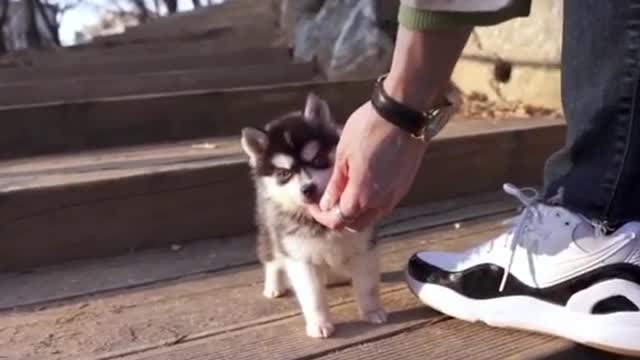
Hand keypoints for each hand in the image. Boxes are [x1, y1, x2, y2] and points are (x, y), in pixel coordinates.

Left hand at [306, 101, 427, 229]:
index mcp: (361, 197)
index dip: (321, 216)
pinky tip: (363, 186)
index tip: (313, 204)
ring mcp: (396, 196)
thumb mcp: (343, 155)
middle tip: (326, 203)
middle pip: (356, 224)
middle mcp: (381, 204)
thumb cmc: (369, 130)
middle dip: (338, 218)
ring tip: (344, 194)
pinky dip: (371, 204)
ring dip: (356, 212)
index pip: (338, 220)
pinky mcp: (405, 186)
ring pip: (372, 217)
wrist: (404, 114)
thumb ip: (336, 184)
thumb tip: (327, 203)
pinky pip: (384, 205)